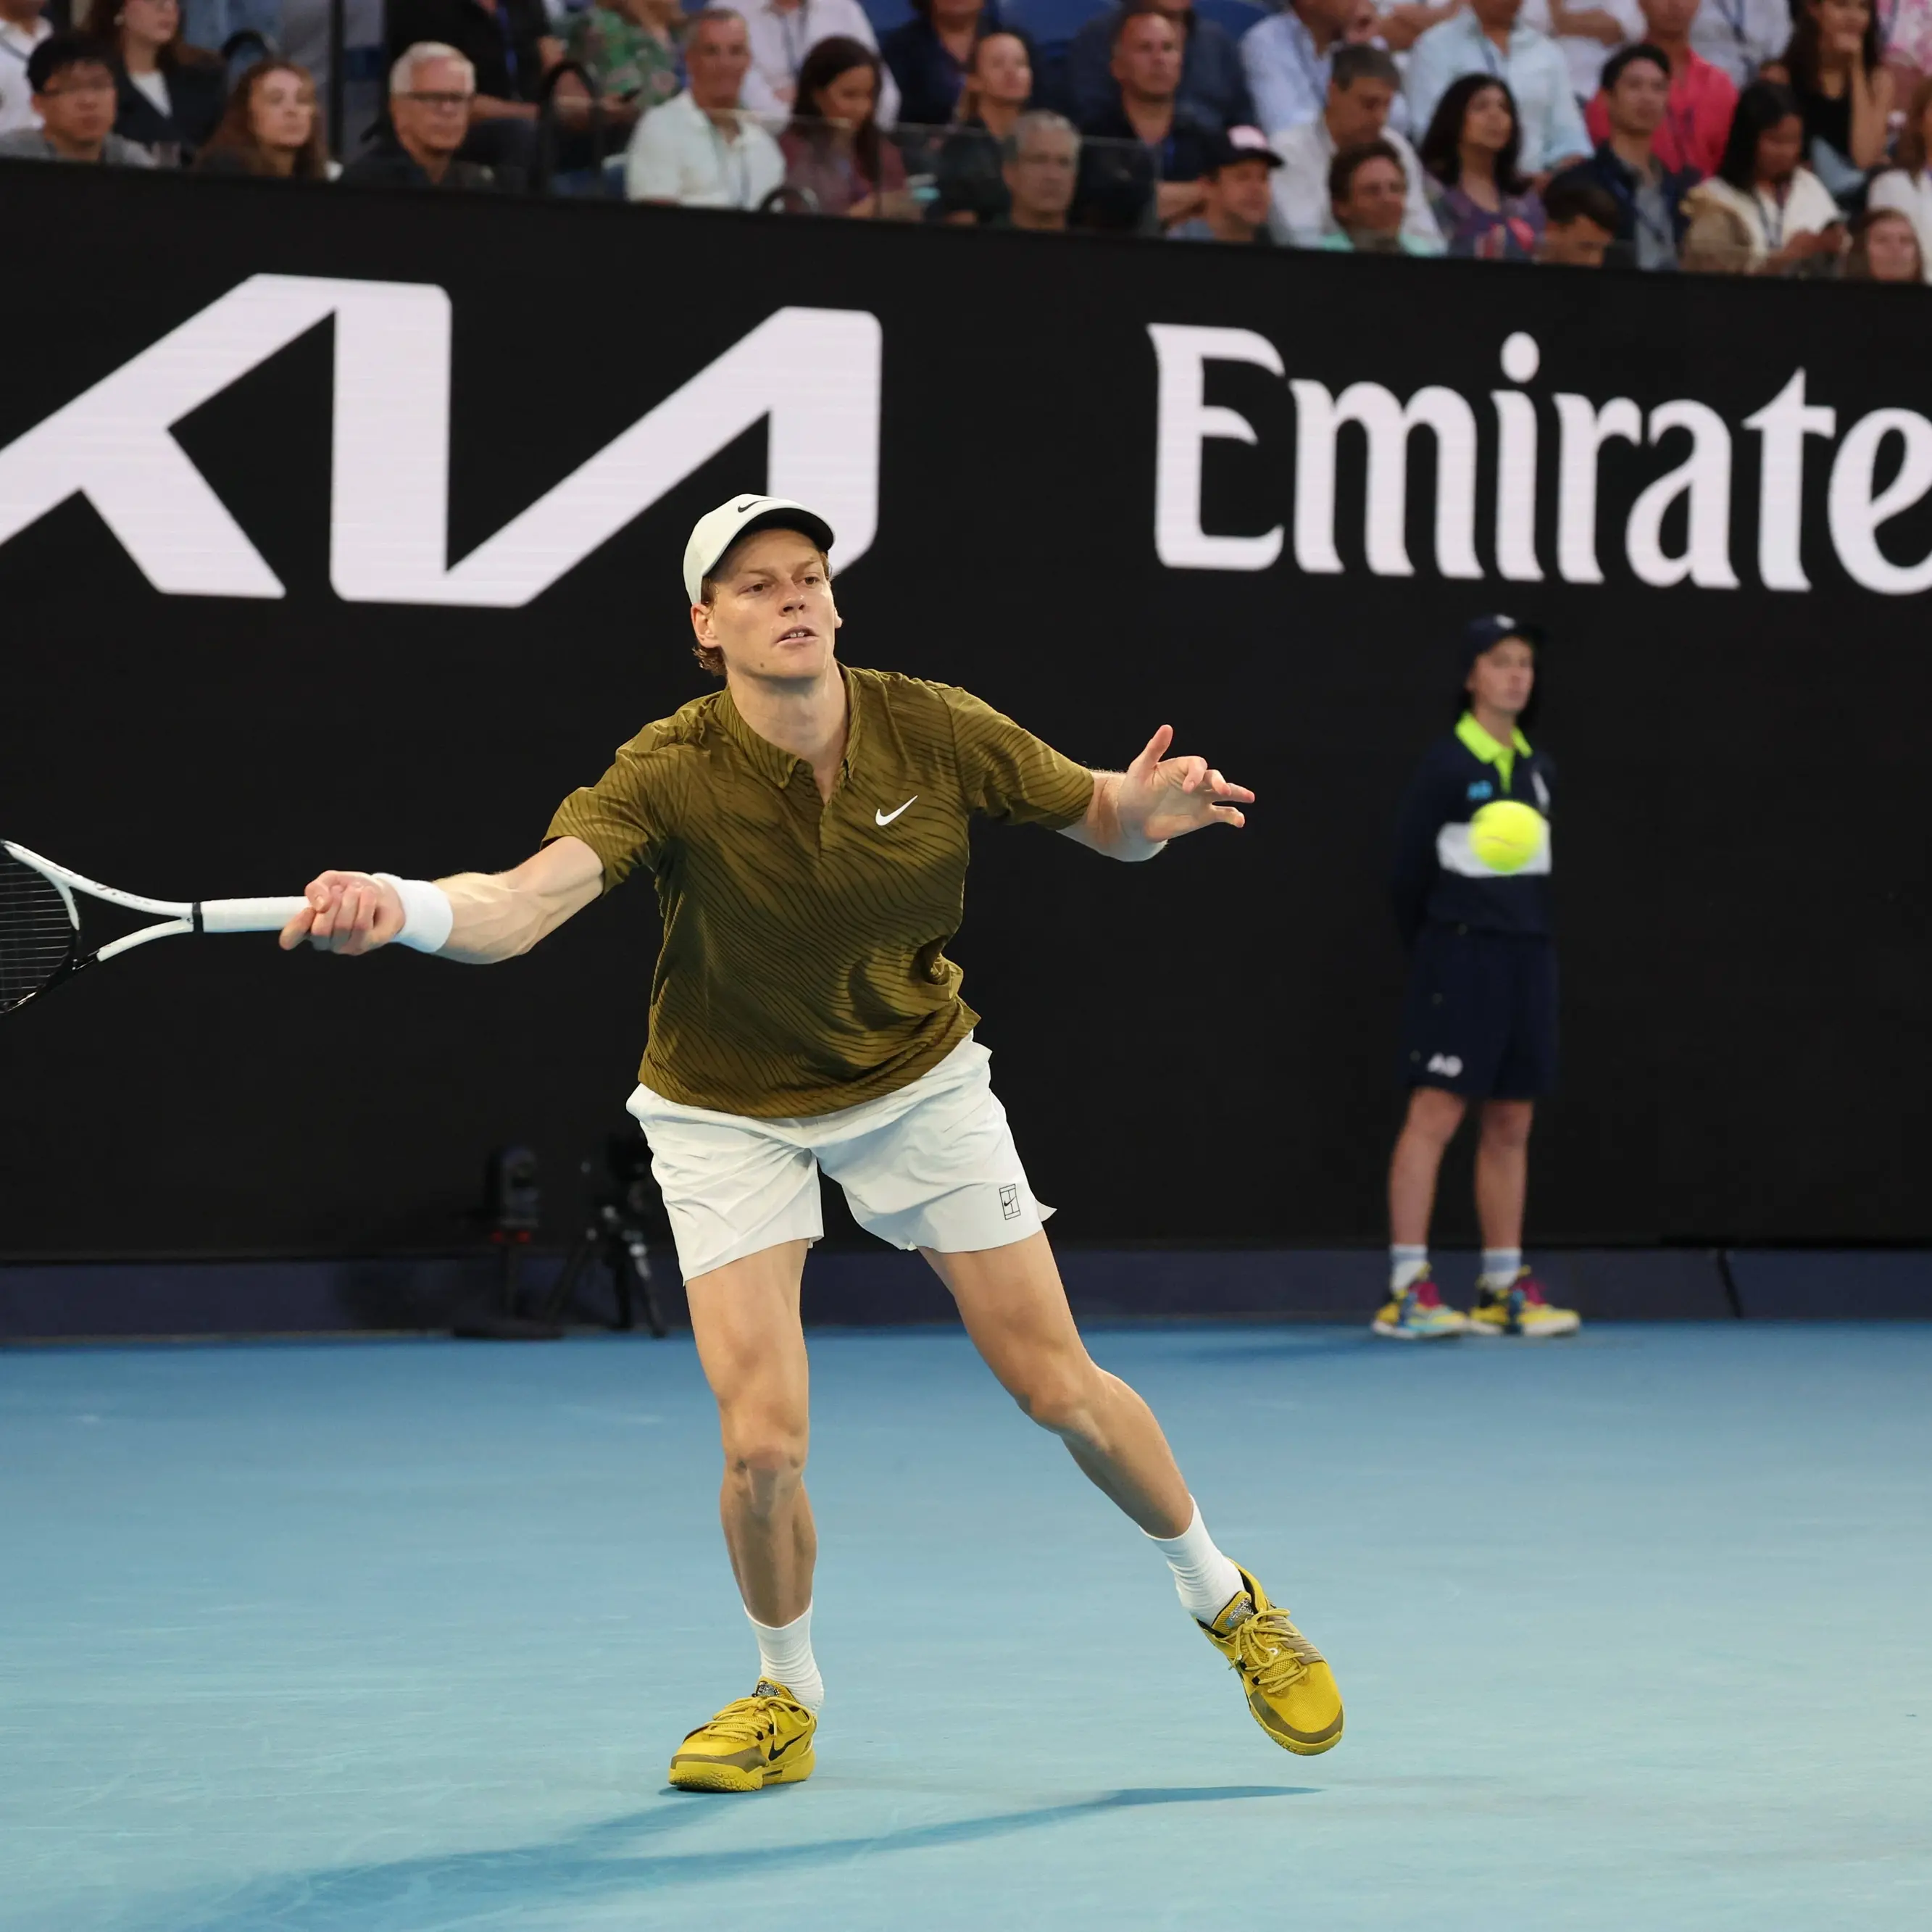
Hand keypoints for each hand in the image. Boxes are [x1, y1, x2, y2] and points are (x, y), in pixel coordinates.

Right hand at [278, 871, 405, 953]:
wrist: (382, 894)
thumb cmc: (350, 889)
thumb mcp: (330, 881)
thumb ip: (317, 888)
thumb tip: (320, 904)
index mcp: (307, 925)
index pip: (291, 937)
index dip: (296, 926)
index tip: (308, 910)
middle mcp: (323, 941)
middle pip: (320, 930)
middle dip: (333, 904)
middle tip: (342, 890)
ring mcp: (343, 946)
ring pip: (342, 926)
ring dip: (351, 901)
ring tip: (357, 890)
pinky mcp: (363, 945)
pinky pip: (361, 926)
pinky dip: (365, 905)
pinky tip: (368, 895)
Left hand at [1115, 725, 1253, 842]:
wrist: (1133, 819)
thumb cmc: (1135, 790)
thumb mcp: (1141, 768)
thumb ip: (1155, 749)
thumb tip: (1167, 727)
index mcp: (1182, 767)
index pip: (1197, 765)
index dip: (1196, 774)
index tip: (1188, 789)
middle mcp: (1195, 781)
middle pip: (1214, 776)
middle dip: (1220, 782)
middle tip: (1223, 790)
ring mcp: (1201, 798)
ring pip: (1225, 793)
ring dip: (1237, 793)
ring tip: (1249, 797)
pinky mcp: (1203, 816)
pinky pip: (1223, 814)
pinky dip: (1233, 816)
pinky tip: (1240, 821)